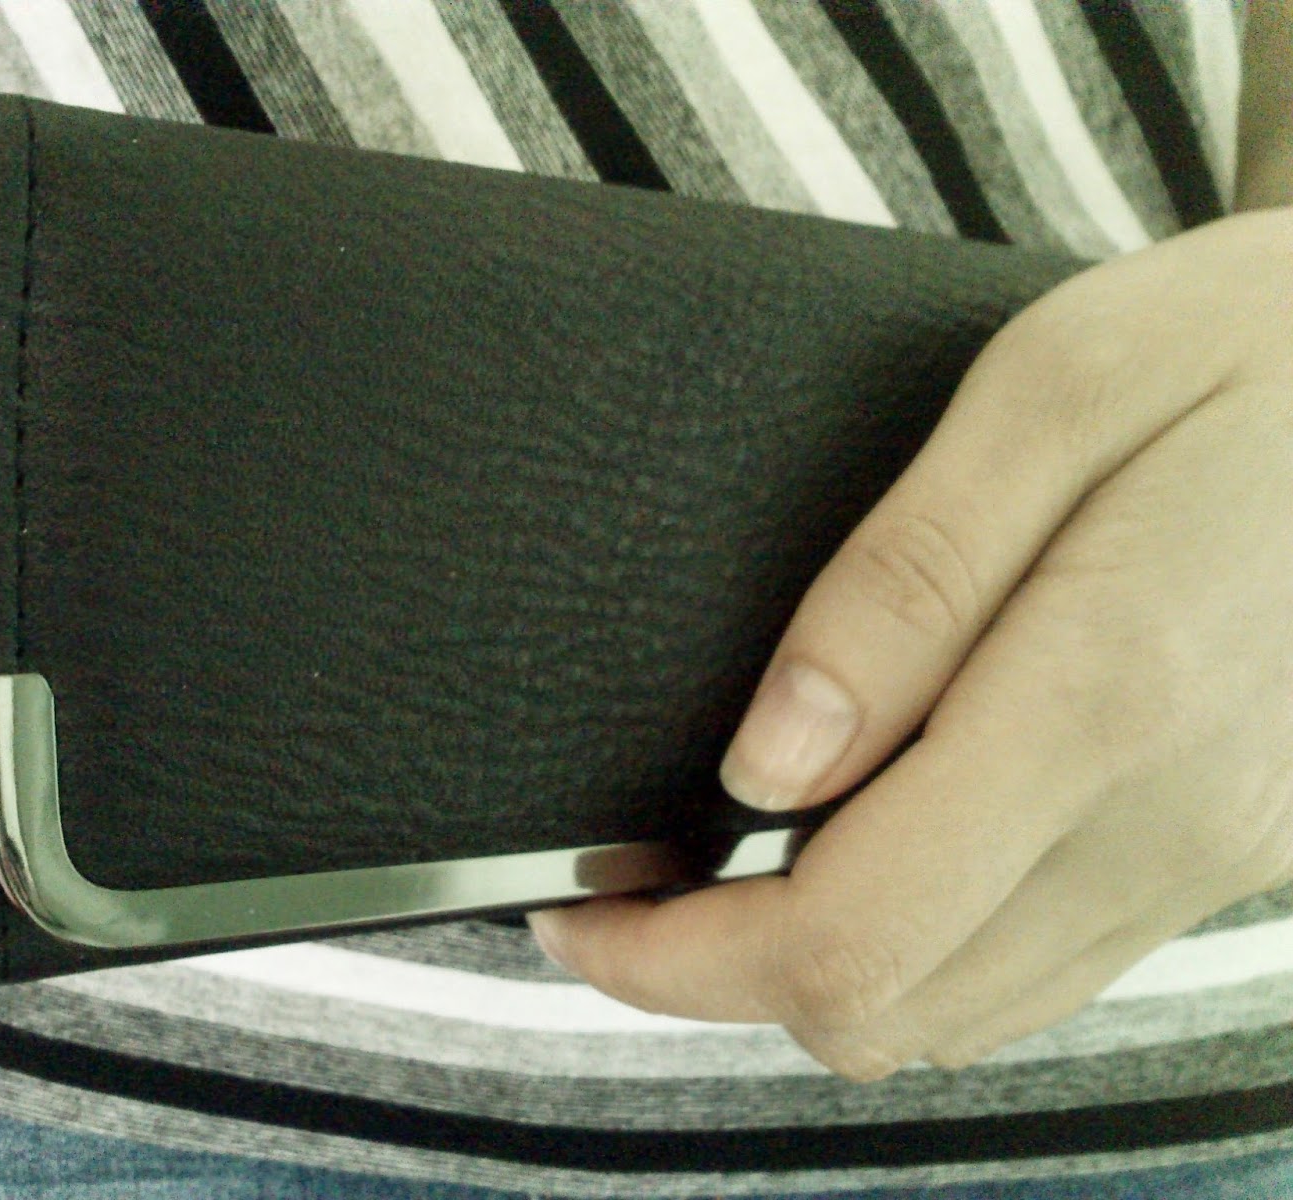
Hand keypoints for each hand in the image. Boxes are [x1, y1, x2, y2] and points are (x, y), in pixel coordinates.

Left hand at [526, 206, 1292, 1081]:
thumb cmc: (1247, 343)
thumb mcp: (1055, 393)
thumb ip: (899, 590)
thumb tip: (766, 768)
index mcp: (1105, 697)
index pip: (848, 933)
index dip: (677, 958)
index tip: (575, 907)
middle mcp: (1168, 821)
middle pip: (888, 1010)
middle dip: (720, 977)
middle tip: (628, 886)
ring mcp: (1213, 856)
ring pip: (959, 1017)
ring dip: (813, 971)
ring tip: (722, 873)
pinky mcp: (1230, 851)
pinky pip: (1036, 971)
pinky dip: (916, 952)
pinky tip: (865, 854)